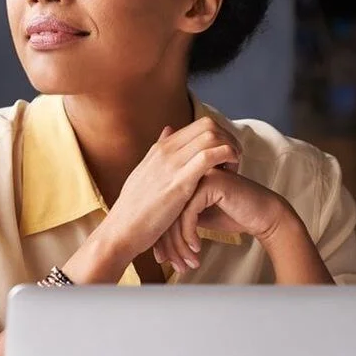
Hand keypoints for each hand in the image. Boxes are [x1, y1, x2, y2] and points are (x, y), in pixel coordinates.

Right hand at [98, 117, 241, 261]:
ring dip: (230, 148)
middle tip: (235, 160)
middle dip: (229, 138)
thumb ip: (158, 153)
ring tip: (234, 169)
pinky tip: (230, 174)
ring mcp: (172, 164)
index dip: (220, 136)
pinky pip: (209, 156)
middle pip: (208, 125)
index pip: (199, 124)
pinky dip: (226, 158)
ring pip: (211, 136)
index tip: (226, 156)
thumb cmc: (134, 210)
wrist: (121, 231)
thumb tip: (168, 130)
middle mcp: (166, 151)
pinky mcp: (180, 182)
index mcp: (160, 148)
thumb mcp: (143, 174)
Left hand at [153, 168, 290, 271]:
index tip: (161, 259)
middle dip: (169, 244)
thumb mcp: (200, 218)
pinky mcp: (211, 183)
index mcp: (183, 180)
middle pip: (166, 212)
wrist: (263, 215)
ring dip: (180, 245)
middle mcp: (189, 174)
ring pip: (175, 214)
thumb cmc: (233, 216)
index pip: (162, 210)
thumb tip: (158, 241)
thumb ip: (180, 220)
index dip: (160, 237)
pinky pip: (189, 212)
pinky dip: (190, 234)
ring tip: (187, 263)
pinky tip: (196, 248)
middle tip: (173, 265)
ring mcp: (199, 175)